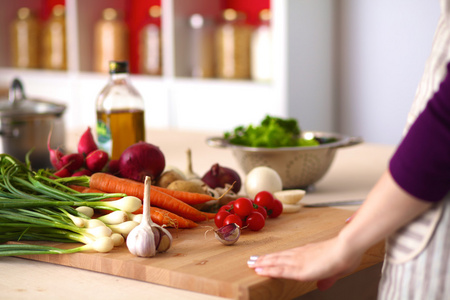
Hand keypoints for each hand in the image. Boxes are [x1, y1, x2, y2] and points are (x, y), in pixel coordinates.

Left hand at [247, 236, 362, 289]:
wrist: (347, 249)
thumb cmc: (346, 256)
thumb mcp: (336, 271)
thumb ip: (327, 279)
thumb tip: (322, 286)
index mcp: (308, 253)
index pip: (288, 255)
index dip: (276, 257)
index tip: (267, 258)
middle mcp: (300, 255)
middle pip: (278, 257)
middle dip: (265, 259)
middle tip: (251, 260)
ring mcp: (299, 261)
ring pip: (276, 262)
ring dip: (263, 263)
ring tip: (251, 264)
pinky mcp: (299, 269)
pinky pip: (280, 270)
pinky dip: (268, 270)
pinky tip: (259, 270)